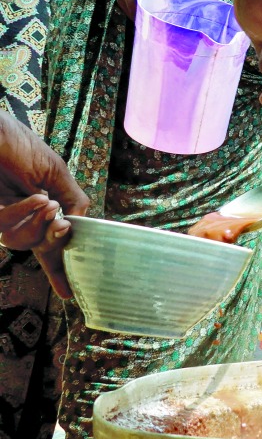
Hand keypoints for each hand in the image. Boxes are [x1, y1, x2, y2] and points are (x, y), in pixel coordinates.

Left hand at [0, 114, 89, 297]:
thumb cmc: (18, 144)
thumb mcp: (55, 171)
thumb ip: (72, 198)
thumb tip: (77, 225)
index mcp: (37, 208)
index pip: (49, 242)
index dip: (59, 268)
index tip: (68, 294)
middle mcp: (18, 216)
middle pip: (40, 247)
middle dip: (55, 241)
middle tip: (61, 224)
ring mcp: (1, 216)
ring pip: (24, 241)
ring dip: (40, 224)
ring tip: (47, 201)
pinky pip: (7, 229)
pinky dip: (25, 214)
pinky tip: (35, 197)